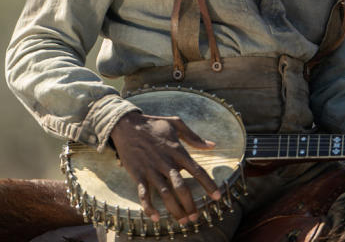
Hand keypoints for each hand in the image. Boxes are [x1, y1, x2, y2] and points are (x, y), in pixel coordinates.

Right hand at [108, 111, 221, 225]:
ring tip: (182, 221)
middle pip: (182, 188)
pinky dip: (149, 207)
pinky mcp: (138, 174)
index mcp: (178, 151)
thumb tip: (212, 145)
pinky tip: (156, 217)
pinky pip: (144, 194)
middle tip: (196, 217)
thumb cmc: (153, 124)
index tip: (217, 197)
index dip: (209, 185)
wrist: (126, 125)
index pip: (197, 171)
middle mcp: (166, 163)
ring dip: (174, 210)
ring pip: (165, 194)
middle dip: (190, 205)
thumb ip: (194, 137)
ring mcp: (152, 170)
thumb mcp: (175, 123)